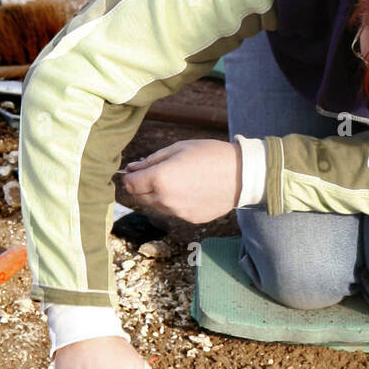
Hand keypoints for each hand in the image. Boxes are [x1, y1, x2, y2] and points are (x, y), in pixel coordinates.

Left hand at [120, 139, 241, 222]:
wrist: (240, 177)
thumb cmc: (209, 156)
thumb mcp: (178, 149)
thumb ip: (152, 160)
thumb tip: (132, 168)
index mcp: (160, 179)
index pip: (131, 184)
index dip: (128, 176)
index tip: (132, 171)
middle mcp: (166, 200)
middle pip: (140, 197)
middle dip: (141, 186)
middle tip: (151, 173)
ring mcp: (178, 213)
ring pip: (156, 206)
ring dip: (157, 195)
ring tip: (174, 180)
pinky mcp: (189, 219)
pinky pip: (173, 211)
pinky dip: (173, 202)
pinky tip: (188, 190)